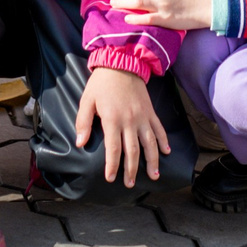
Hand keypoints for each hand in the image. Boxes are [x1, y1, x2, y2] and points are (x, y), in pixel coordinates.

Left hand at [75, 65, 169, 185]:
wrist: (122, 62)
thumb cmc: (101, 83)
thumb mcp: (87, 100)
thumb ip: (83, 122)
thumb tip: (80, 143)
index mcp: (113, 119)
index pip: (114, 149)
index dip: (112, 165)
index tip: (111, 178)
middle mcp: (130, 121)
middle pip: (133, 151)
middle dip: (131, 170)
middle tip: (129, 184)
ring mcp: (142, 117)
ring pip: (150, 143)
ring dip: (152, 161)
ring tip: (153, 176)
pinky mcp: (150, 111)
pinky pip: (159, 129)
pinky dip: (163, 141)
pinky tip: (166, 152)